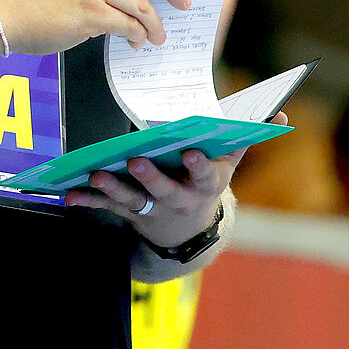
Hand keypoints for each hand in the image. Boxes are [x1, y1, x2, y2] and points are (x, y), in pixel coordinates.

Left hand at [66, 111, 283, 247]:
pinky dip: (89, 200)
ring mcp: (153, 209)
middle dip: (150, 177)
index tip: (192, 153)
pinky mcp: (130, 213)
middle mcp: (179, 200)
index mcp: (205, 184)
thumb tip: (278, 116)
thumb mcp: (230, 165)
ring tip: (97, 175)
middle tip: (136, 161)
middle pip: (164, 189)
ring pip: (132, 200)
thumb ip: (247, 139)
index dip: (200, 164)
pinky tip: (71, 193)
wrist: (188, 233)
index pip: (205, 174)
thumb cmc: (207, 185)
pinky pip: (107, 206)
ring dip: (113, 188)